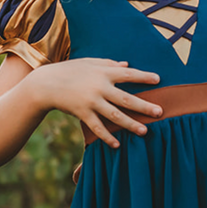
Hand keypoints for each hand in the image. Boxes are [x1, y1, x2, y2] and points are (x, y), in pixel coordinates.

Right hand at [26, 58, 162, 147]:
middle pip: (127, 99)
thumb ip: (109, 63)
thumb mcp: (89, 63)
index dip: (144, 76)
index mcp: (103, 72)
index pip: (128, 74)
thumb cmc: (69, 71)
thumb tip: (127, 64)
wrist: (45, 84)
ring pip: (115, 116)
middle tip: (160, 112)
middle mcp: (99, 87)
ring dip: (130, 124)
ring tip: (144, 131)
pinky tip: (118, 144)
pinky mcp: (82, 114)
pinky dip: (107, 137)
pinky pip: (97, 128)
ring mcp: (91, 102)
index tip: (159, 80)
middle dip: (144, 106)